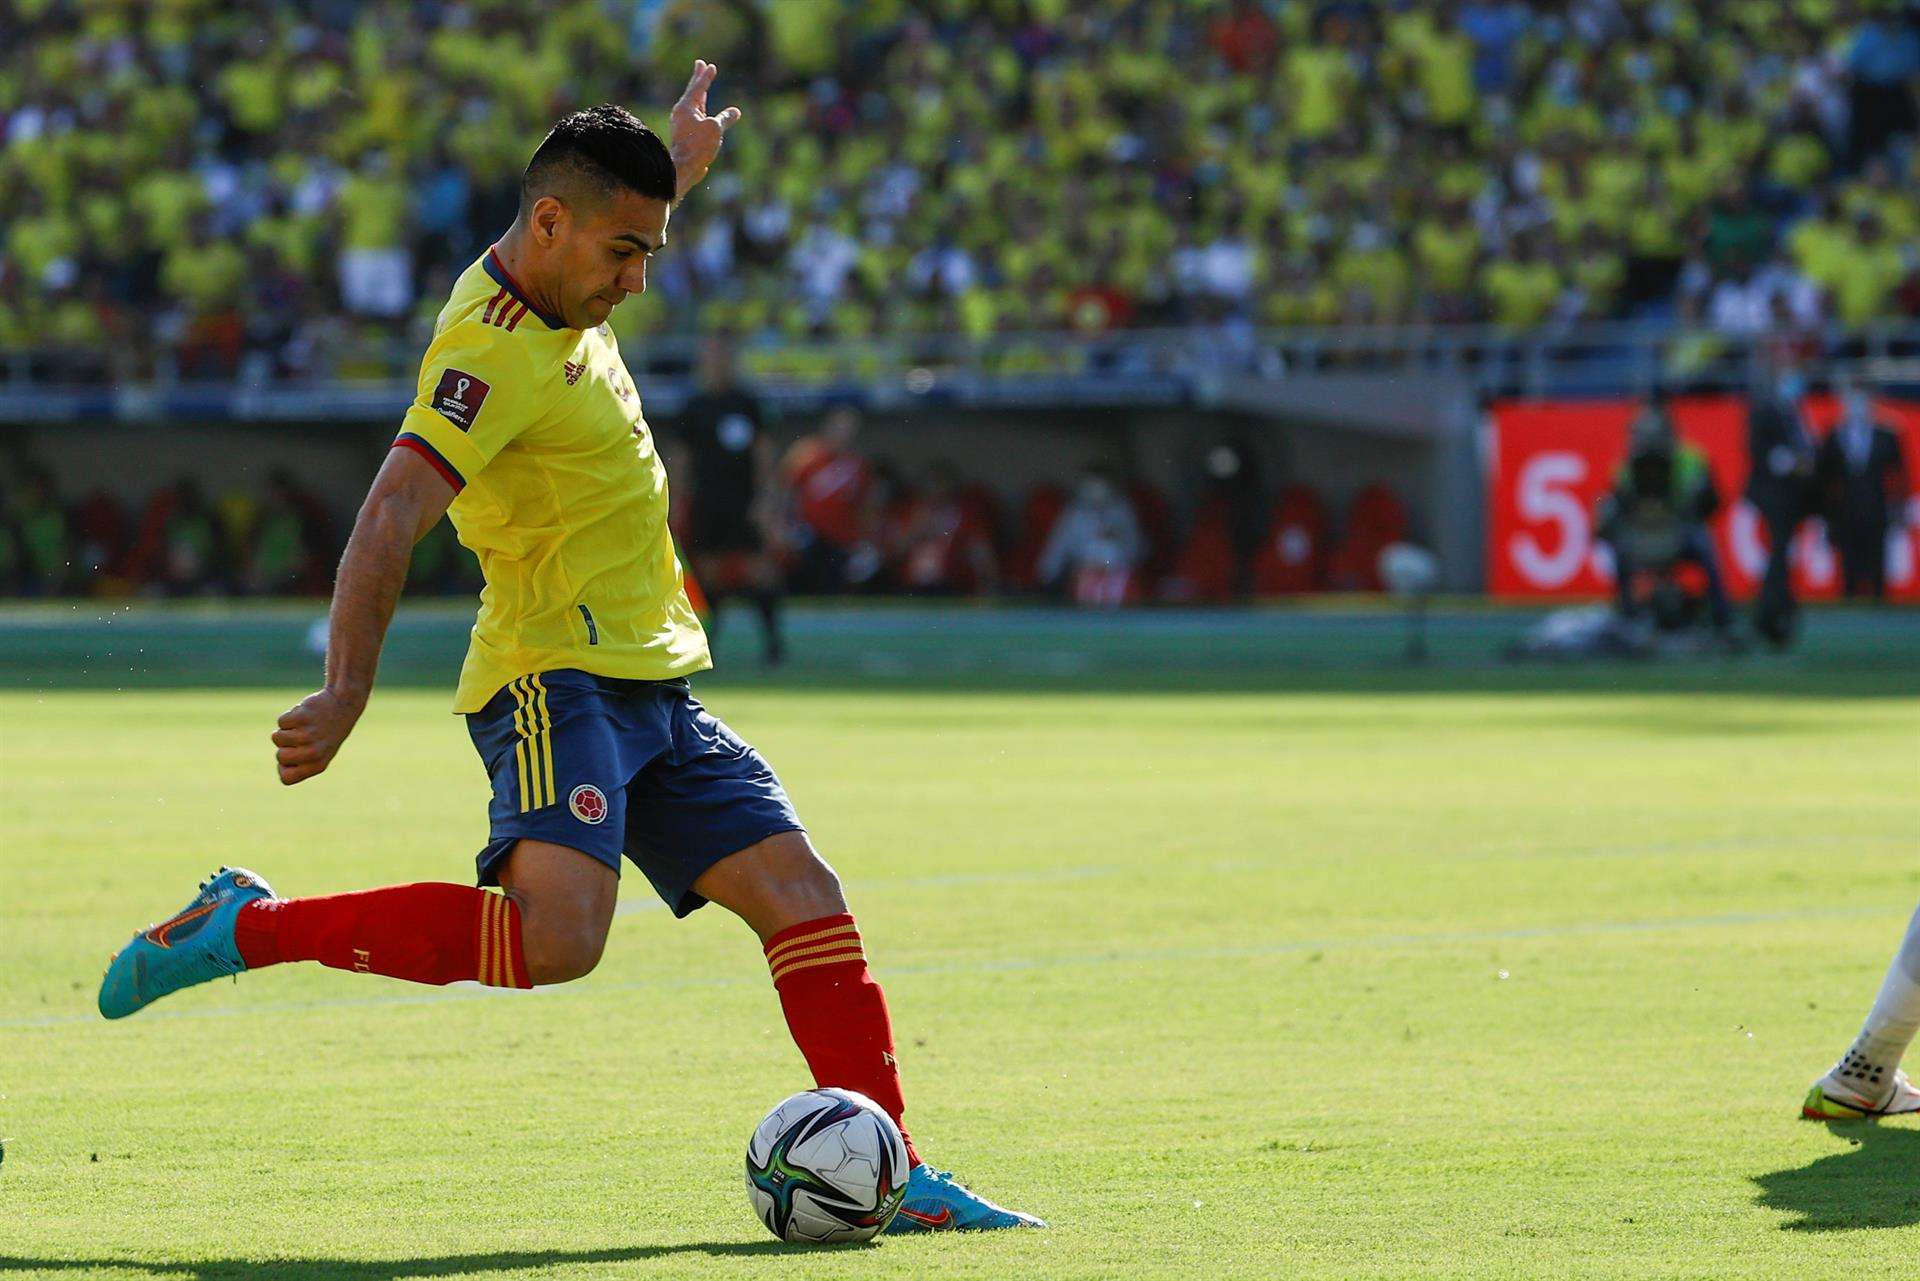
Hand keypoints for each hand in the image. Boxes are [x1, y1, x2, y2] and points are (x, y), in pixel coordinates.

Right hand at [272, 687, 365, 784]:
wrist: (343, 704)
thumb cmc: (328, 732)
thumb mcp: (321, 753)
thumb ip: (302, 763)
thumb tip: (282, 767)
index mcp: (318, 765)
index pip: (286, 778)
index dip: (284, 767)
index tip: (293, 755)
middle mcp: (313, 753)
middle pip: (279, 757)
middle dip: (285, 746)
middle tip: (303, 736)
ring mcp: (307, 735)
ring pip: (277, 737)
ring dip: (287, 730)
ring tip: (305, 725)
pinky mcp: (301, 718)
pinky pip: (281, 722)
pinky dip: (289, 716)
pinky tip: (305, 714)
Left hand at [669, 59, 741, 199]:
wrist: (683, 167)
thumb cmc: (698, 146)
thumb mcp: (715, 129)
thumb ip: (725, 118)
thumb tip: (735, 112)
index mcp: (686, 107)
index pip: (698, 87)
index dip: (706, 77)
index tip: (710, 66)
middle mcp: (682, 113)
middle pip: (692, 92)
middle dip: (698, 78)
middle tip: (699, 64)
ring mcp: (682, 124)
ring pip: (693, 104)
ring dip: (699, 94)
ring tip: (703, 87)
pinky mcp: (686, 135)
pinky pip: (695, 116)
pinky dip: (700, 109)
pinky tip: (702, 113)